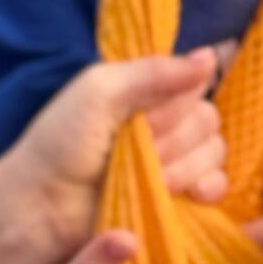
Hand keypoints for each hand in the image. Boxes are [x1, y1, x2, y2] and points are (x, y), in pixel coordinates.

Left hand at [5, 48, 222, 263]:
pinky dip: (208, 187)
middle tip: (141, 148)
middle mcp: (165, 124)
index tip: (148, 113)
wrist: (45, 207)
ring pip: (213, 152)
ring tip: (153, 177)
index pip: (194, 83)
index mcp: (145, 93)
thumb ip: (153, 72)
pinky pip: (217, 185)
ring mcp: (174, 162)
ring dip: (186, 165)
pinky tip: (190, 193)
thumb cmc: (62, 142)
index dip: (178, 100)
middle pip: (207, 120)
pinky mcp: (179, 198)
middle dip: (178, 136)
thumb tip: (210, 56)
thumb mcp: (99, 91)